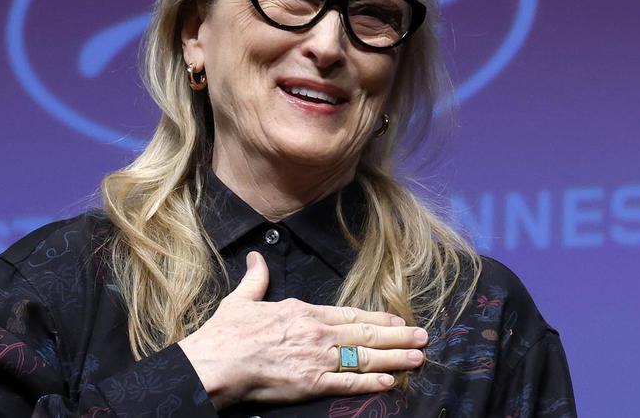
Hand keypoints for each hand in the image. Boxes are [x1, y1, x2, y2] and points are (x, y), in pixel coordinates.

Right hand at [177, 251, 427, 408]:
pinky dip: (371, 383)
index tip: (397, 320)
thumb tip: (256, 256)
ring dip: (394, 358)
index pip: (349, 314)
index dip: (377, 318)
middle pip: (365, 334)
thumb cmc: (226, 333)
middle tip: (424, 337)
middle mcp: (316, 333)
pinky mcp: (311, 384)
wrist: (215, 363)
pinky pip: (347, 383)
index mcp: (303, 312)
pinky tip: (391, 382)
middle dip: (397, 336)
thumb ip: (256, 278)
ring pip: (364, 357)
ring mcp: (316, 359)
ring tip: (418, 358)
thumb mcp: (242, 299)